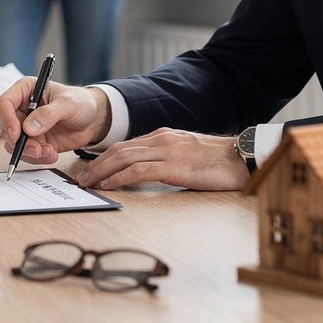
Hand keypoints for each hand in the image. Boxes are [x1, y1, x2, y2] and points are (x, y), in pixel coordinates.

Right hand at [0, 79, 110, 165]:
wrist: (93, 120)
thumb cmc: (80, 102)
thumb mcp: (68, 104)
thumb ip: (48, 114)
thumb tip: (29, 128)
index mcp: (25, 91)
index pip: (4, 103)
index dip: (7, 119)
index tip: (17, 134)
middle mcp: (22, 109)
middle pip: (7, 128)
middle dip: (20, 142)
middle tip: (37, 149)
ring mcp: (26, 127)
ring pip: (14, 144)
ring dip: (30, 152)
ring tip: (49, 152)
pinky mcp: (34, 142)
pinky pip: (27, 154)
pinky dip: (38, 158)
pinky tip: (52, 155)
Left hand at [74, 128, 250, 191]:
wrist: (241, 158)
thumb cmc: (218, 162)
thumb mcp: (187, 156)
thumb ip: (167, 160)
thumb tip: (150, 174)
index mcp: (163, 137)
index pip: (125, 146)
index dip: (104, 158)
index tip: (91, 170)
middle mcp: (161, 139)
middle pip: (118, 150)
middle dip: (96, 164)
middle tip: (81, 179)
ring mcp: (166, 150)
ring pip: (123, 158)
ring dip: (101, 172)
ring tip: (87, 184)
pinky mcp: (172, 165)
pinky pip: (138, 170)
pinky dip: (119, 177)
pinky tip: (108, 186)